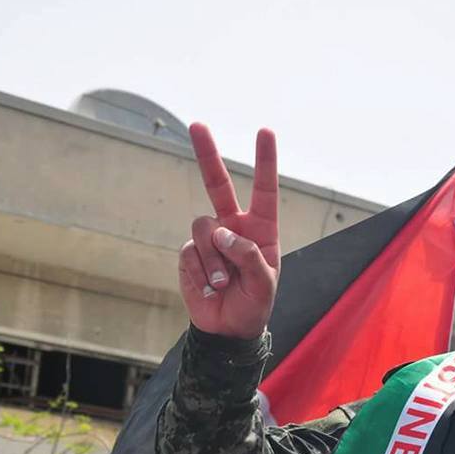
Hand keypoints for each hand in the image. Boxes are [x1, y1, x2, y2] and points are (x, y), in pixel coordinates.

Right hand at [178, 123, 279, 339]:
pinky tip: (210, 287)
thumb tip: (223, 232)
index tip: (265, 131)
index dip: (264, 161)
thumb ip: (249, 256)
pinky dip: (201, 272)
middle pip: (217, 184)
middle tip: (198, 124)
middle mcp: (233, 227)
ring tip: (224, 283)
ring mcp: (209, 239)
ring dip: (214, 259)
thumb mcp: (265, 284)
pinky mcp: (189, 255)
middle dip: (207, 154)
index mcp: (261, 229)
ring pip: (203, 227)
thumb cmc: (255, 304)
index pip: (264, 190)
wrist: (228, 328)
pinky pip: (189, 252)